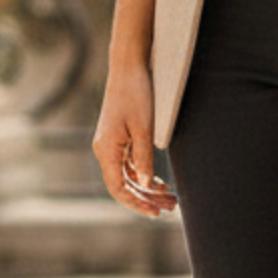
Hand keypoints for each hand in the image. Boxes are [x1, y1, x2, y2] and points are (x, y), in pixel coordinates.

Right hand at [92, 64, 177, 217]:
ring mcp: (112, 145)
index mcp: (106, 150)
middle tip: (171, 207)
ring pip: (129, 176)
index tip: (156, 212)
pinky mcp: (119, 138)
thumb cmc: (136, 93)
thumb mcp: (143, 128)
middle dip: (147, 198)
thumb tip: (146, 184)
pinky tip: (160, 182)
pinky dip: (145, 175)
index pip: (118, 188)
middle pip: (124, 185)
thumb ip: (144, 158)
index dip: (136, 203)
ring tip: (171, 197)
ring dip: (148, 188)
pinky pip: (130, 165)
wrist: (128, 65)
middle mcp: (105, 150)